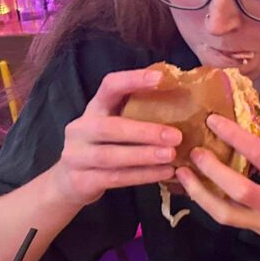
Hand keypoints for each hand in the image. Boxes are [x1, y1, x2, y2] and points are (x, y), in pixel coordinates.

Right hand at [50, 68, 181, 205]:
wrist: (71, 181)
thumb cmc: (106, 146)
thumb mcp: (117, 125)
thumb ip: (141, 113)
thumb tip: (188, 99)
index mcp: (94, 109)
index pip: (109, 86)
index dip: (133, 80)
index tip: (161, 78)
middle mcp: (80, 129)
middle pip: (109, 127)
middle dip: (144, 132)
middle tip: (176, 136)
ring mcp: (76, 156)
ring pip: (110, 156)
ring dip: (144, 156)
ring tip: (172, 155)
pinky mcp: (80, 180)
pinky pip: (114, 178)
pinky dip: (142, 175)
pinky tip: (165, 172)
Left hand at [176, 114, 259, 238]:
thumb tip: (240, 140)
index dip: (234, 136)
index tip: (214, 120)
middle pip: (238, 189)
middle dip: (212, 169)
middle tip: (195, 152)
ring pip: (225, 213)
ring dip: (200, 193)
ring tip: (183, 174)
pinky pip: (229, 218)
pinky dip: (210, 203)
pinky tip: (199, 189)